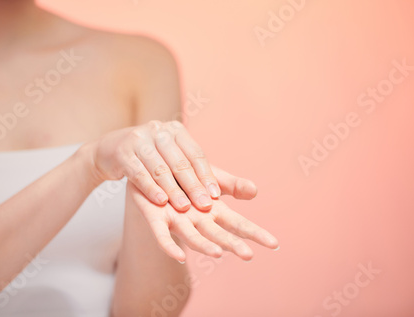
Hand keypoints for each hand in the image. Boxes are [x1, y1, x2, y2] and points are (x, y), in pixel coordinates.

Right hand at [91, 120, 220, 211]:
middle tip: (204, 205)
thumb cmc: (155, 161)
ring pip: (159, 168)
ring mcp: (139, 139)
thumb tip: (252, 190)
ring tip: (184, 207)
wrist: (113, 152)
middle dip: (193, 185)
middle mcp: (159, 130)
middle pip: (179, 161)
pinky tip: (160, 201)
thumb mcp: (181, 164)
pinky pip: (138, 172)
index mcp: (177, 130)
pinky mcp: (122, 152)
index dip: (206, 175)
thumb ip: (215, 177)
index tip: (215, 196)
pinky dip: (149, 187)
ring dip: (172, 189)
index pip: (195, 154)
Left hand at [127, 167, 278, 262]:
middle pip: (217, 233)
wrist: (152, 169)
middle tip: (248, 254)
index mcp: (213, 210)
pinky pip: (162, 235)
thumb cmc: (184, 178)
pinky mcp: (156, 218)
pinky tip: (178, 256)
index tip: (274, 243)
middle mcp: (197, 219)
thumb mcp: (210, 176)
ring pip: (193, 236)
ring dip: (205, 246)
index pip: (238, 224)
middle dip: (231, 243)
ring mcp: (177, 221)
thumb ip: (231, 185)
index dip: (254, 233)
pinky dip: (169, 246)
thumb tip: (255, 191)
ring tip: (218, 254)